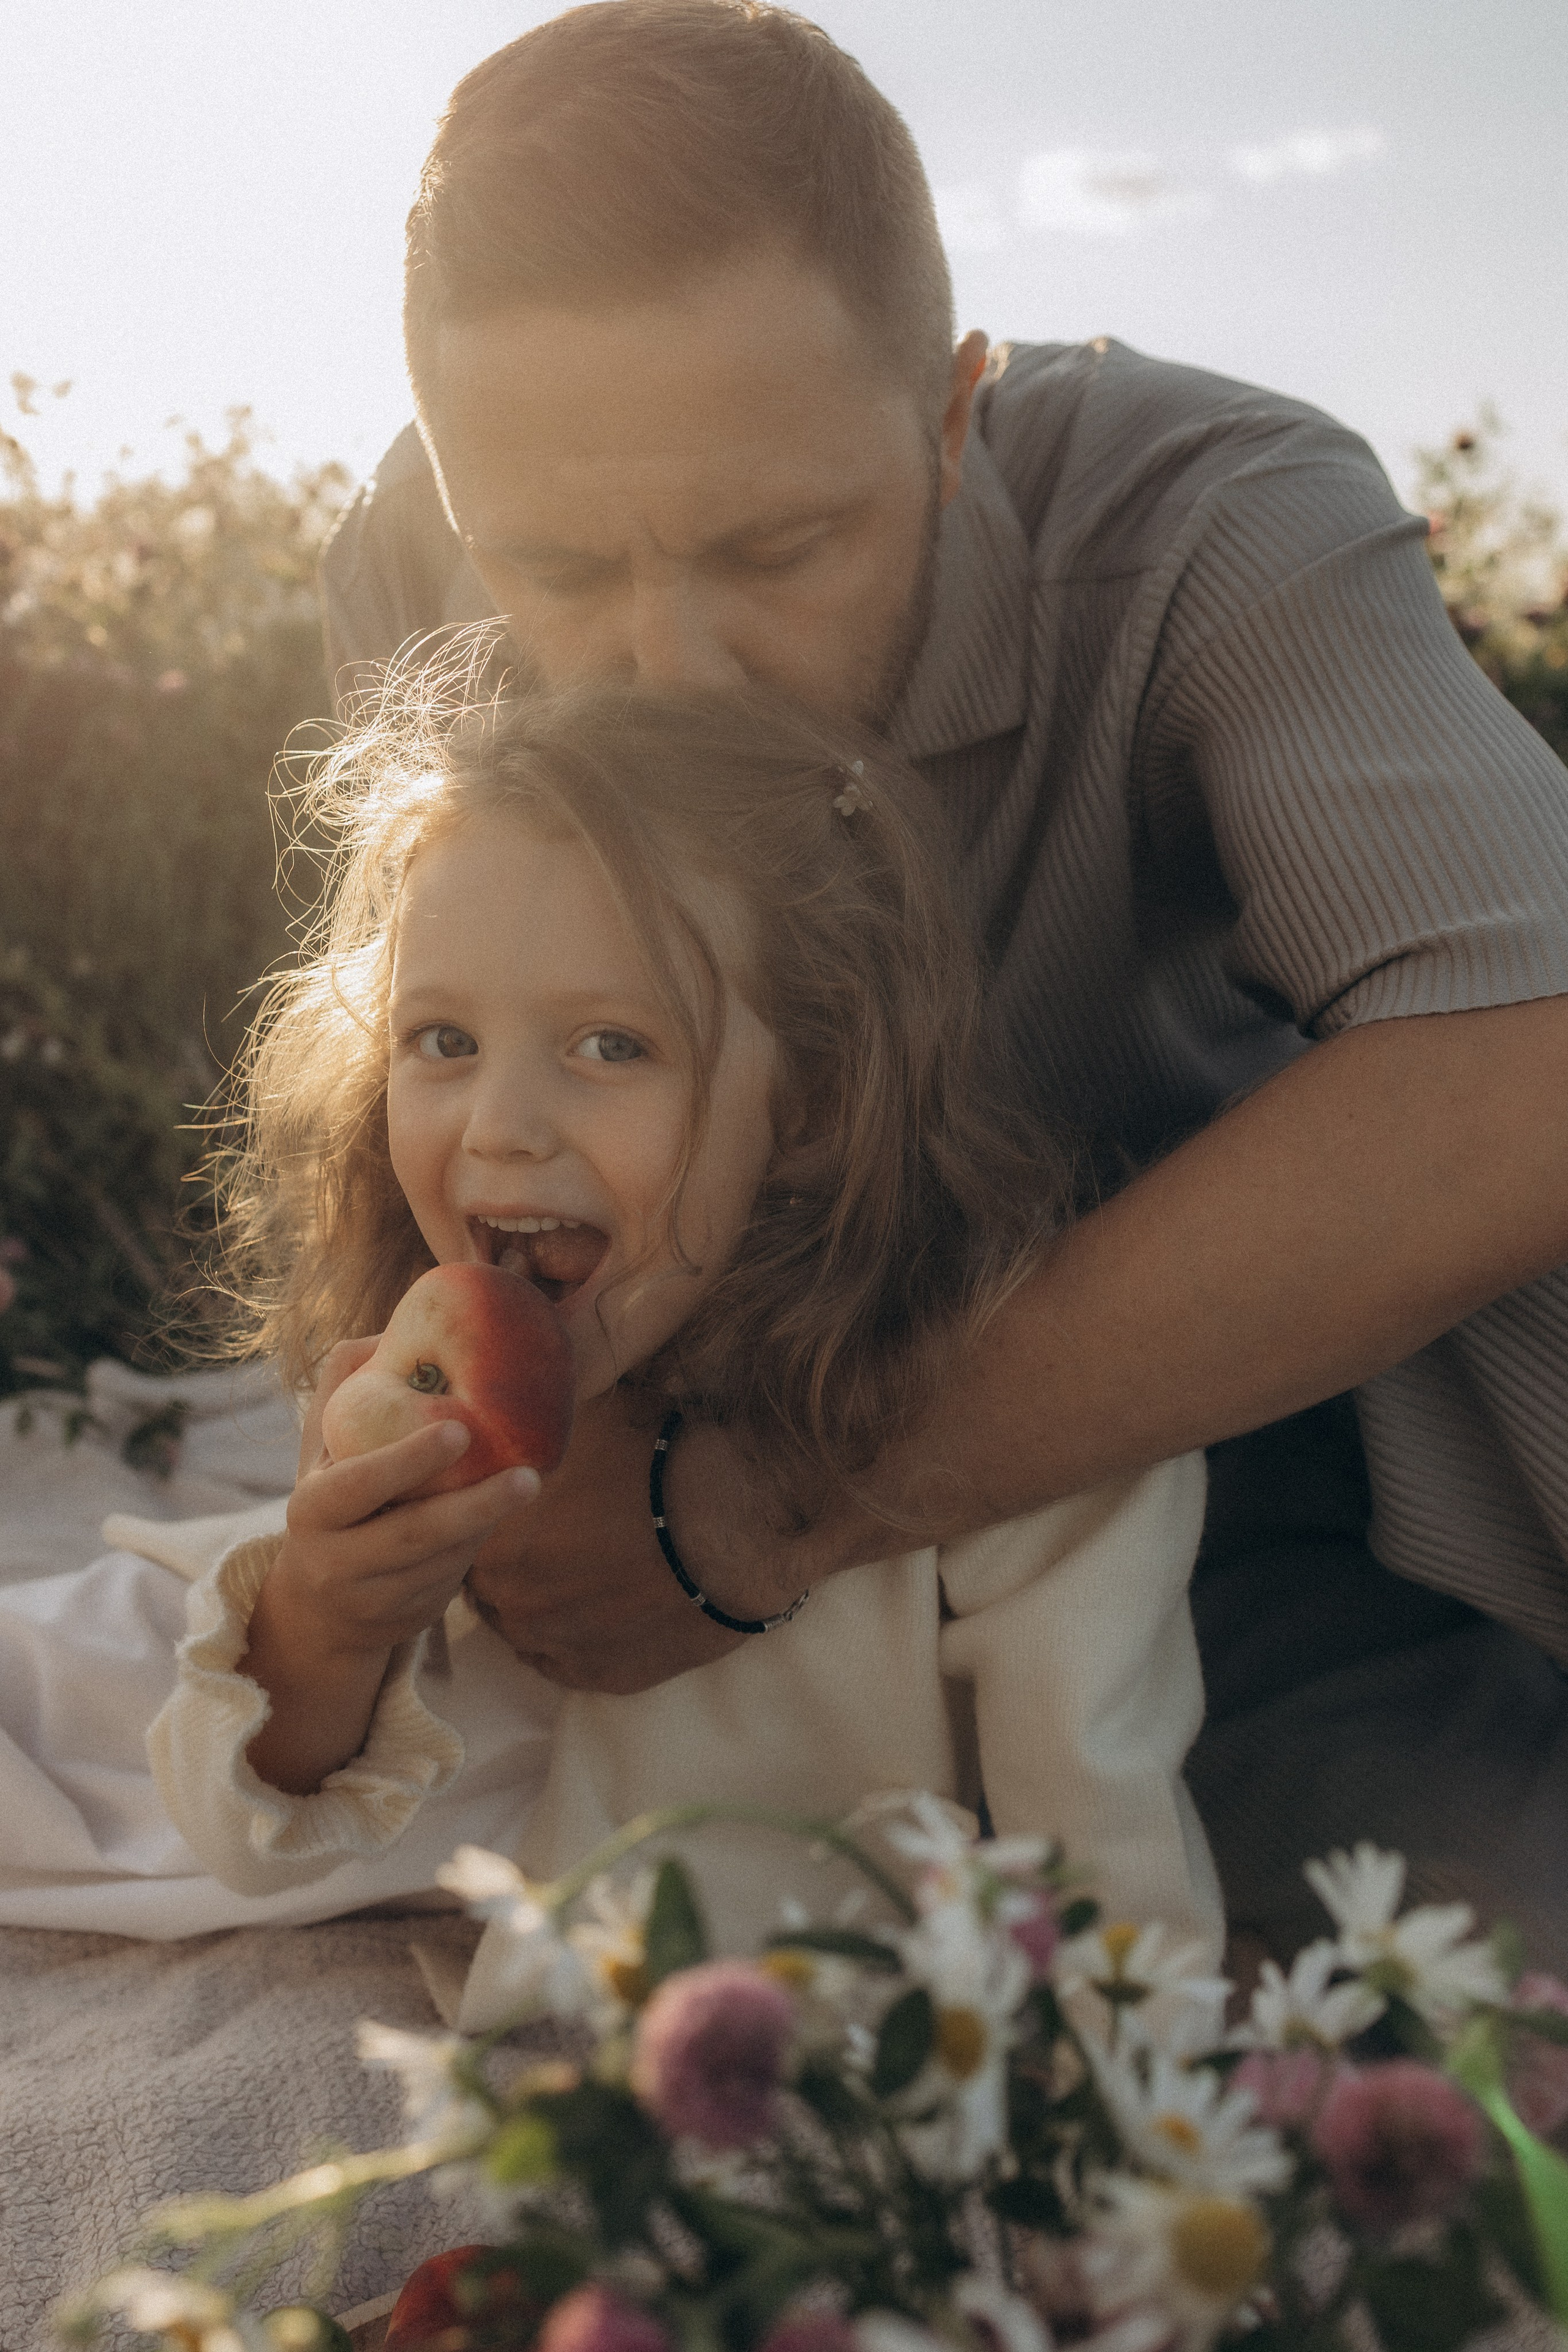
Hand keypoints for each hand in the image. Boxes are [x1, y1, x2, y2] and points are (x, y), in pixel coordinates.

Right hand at [242, 1343, 539, 1791]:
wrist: (318, 1602)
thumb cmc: (332, 1490)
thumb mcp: (321, 1441)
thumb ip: (344, 1381)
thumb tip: (393, 1324)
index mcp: (312, 1509)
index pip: (359, 1485)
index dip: (407, 1460)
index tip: (460, 1431)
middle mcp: (335, 1562)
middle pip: (415, 1536)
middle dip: (476, 1506)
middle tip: (529, 1475)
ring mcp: (374, 1600)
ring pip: (445, 1559)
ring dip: (485, 1522)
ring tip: (524, 1482)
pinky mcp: (407, 1620)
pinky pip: (452, 1579)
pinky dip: (477, 1544)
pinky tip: (498, 1512)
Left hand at [464, 1388, 845, 1692]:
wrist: (732, 1523)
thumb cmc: (655, 1462)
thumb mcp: (582, 1423)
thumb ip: (533, 1427)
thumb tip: (514, 1400)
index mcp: (492, 1543)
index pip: (463, 1542)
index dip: (489, 1524)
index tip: (517, 1510)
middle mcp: (511, 1605)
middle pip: (492, 1591)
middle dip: (515, 1567)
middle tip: (556, 1538)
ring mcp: (558, 1647)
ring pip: (530, 1630)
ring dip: (546, 1606)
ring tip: (589, 1572)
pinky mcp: (604, 1677)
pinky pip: (572, 1662)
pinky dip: (584, 1637)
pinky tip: (613, 1606)